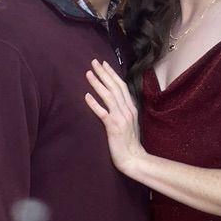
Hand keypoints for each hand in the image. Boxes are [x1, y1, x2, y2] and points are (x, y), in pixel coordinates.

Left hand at [85, 59, 146, 176]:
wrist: (134, 158)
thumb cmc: (130, 143)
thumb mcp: (129, 123)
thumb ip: (124, 111)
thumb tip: (115, 101)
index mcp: (131, 108)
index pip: (121, 86)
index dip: (112, 74)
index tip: (104, 64)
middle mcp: (127, 110)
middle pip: (115, 87)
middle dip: (104, 73)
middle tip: (94, 62)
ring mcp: (121, 118)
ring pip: (108, 96)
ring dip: (97, 84)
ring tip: (88, 74)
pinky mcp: (113, 127)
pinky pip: (102, 113)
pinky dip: (94, 104)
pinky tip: (86, 96)